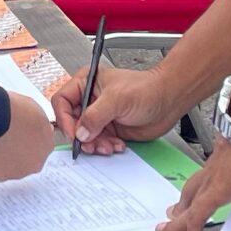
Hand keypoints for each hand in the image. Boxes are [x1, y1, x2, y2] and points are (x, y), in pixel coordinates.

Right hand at [0, 89, 56, 180]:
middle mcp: (36, 163)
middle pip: (29, 159)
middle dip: (20, 150)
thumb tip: (35, 125)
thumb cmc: (13, 111)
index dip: (31, 136)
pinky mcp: (0, 175)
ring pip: (13, 166)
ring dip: (6, 157)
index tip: (21, 130)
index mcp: (47, 145)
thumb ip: (38, 122)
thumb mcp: (34, 108)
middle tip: (7, 137)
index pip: (43, 144)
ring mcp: (18, 172)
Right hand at [52, 64, 185, 155]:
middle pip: (72, 122)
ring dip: (95, 144)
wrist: (168, 101)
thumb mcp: (117, 99)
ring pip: (85, 136)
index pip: (62, 101)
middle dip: (82, 136)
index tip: (74, 134)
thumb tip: (80, 132)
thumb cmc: (146, 89)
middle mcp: (89, 99)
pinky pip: (99, 143)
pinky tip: (118, 144)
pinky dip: (106, 147)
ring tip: (108, 146)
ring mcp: (99, 115)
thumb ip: (95, 116)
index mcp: (85, 82)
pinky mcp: (109, 129)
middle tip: (92, 145)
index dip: (65, 119)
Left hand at [157, 127, 230, 230]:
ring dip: (179, 219)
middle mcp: (217, 169)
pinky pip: (197, 217)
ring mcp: (213, 180)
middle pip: (193, 188)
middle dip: (183, 202)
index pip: (214, 175)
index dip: (206, 186)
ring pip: (189, 203)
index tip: (204, 194)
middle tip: (173, 213)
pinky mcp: (215, 192)